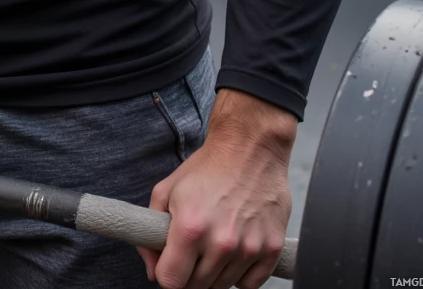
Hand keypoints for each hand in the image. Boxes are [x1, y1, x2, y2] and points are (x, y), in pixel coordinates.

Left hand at [136, 88, 294, 288]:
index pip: (171, 281)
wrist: (250, 147)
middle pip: (197, 287)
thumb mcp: (167, 190)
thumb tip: (153, 271)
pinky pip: (250, 284)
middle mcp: (221, 242)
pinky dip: (240, 274)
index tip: (170, 263)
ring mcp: (249, 247)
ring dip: (215, 272)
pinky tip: (235, 251)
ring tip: (215, 242)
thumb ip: (150, 232)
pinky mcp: (272, 249)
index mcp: (190, 227)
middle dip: (190, 273)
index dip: (166, 274)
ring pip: (223, 286)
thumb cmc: (208, 167)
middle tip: (193, 250)